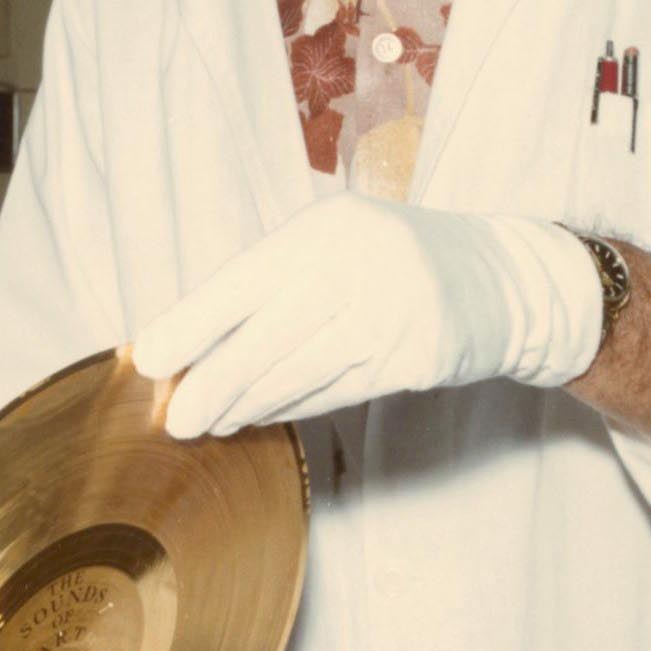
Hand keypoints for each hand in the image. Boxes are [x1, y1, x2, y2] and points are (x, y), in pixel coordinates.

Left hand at [130, 194, 601, 438]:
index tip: (151, 359)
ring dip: (250, 404)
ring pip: (302, 371)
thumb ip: (274, 283)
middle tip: (177, 420)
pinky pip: (338, 391)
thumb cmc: (391, 263)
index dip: (193, 325)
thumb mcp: (336, 247)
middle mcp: (362, 262)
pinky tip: (262, 418)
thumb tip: (190, 340)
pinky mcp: (420, 356)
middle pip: (269, 336)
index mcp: (328, 227)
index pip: (245, 280)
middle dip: (215, 383)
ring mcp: (396, 310)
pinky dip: (294, 408)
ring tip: (211, 423)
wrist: (500, 278)